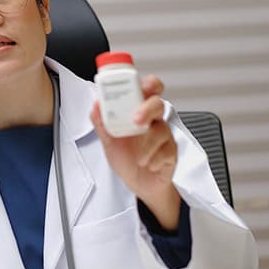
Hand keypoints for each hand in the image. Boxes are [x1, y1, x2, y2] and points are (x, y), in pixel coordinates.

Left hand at [91, 74, 180, 228]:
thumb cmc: (127, 159)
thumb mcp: (109, 141)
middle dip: (148, 109)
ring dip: (147, 146)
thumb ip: (102, 123)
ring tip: (138, 158)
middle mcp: (153, 121)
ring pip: (162, 130)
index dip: (148, 83)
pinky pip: (167, 150)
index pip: (147, 90)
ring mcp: (164, 135)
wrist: (139, 185)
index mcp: (138, 113)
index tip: (139, 85)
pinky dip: (154, 160)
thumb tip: (96, 105)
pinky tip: (148, 165)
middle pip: (158, 103)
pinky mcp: (172, 151)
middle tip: (137, 120)